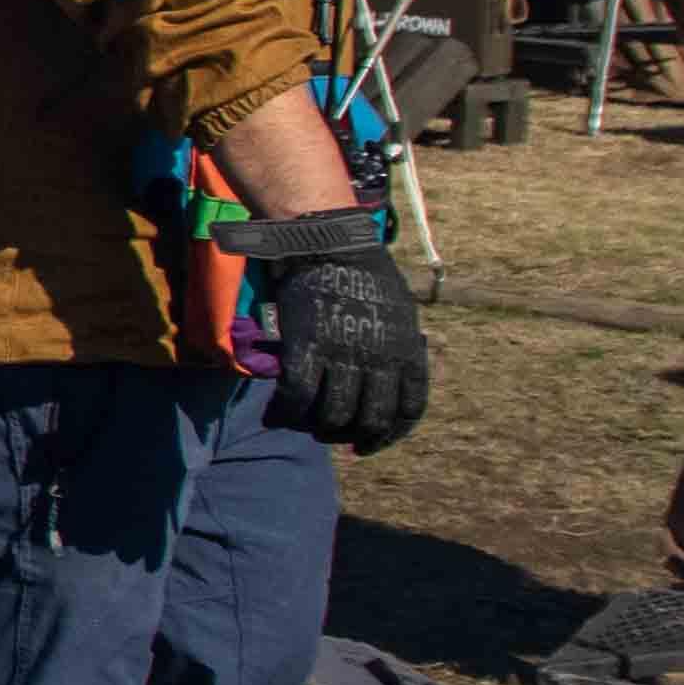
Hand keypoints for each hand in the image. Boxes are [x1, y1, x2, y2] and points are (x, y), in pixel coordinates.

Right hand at [265, 244, 430, 455]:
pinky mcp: (306, 348)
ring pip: (331, 416)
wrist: (326, 241)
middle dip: (352, 437)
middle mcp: (380, 358)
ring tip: (303, 425)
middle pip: (369, 420)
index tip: (369, 443)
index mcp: (406, 350)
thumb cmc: (362, 272)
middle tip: (333, 438)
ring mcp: (343, 355)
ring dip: (316, 429)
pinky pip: (296, 397)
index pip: (408, 410)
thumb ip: (398, 348)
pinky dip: (284, 414)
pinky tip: (275, 416)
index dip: (389, 435)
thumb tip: (391, 379)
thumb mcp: (398, 311)